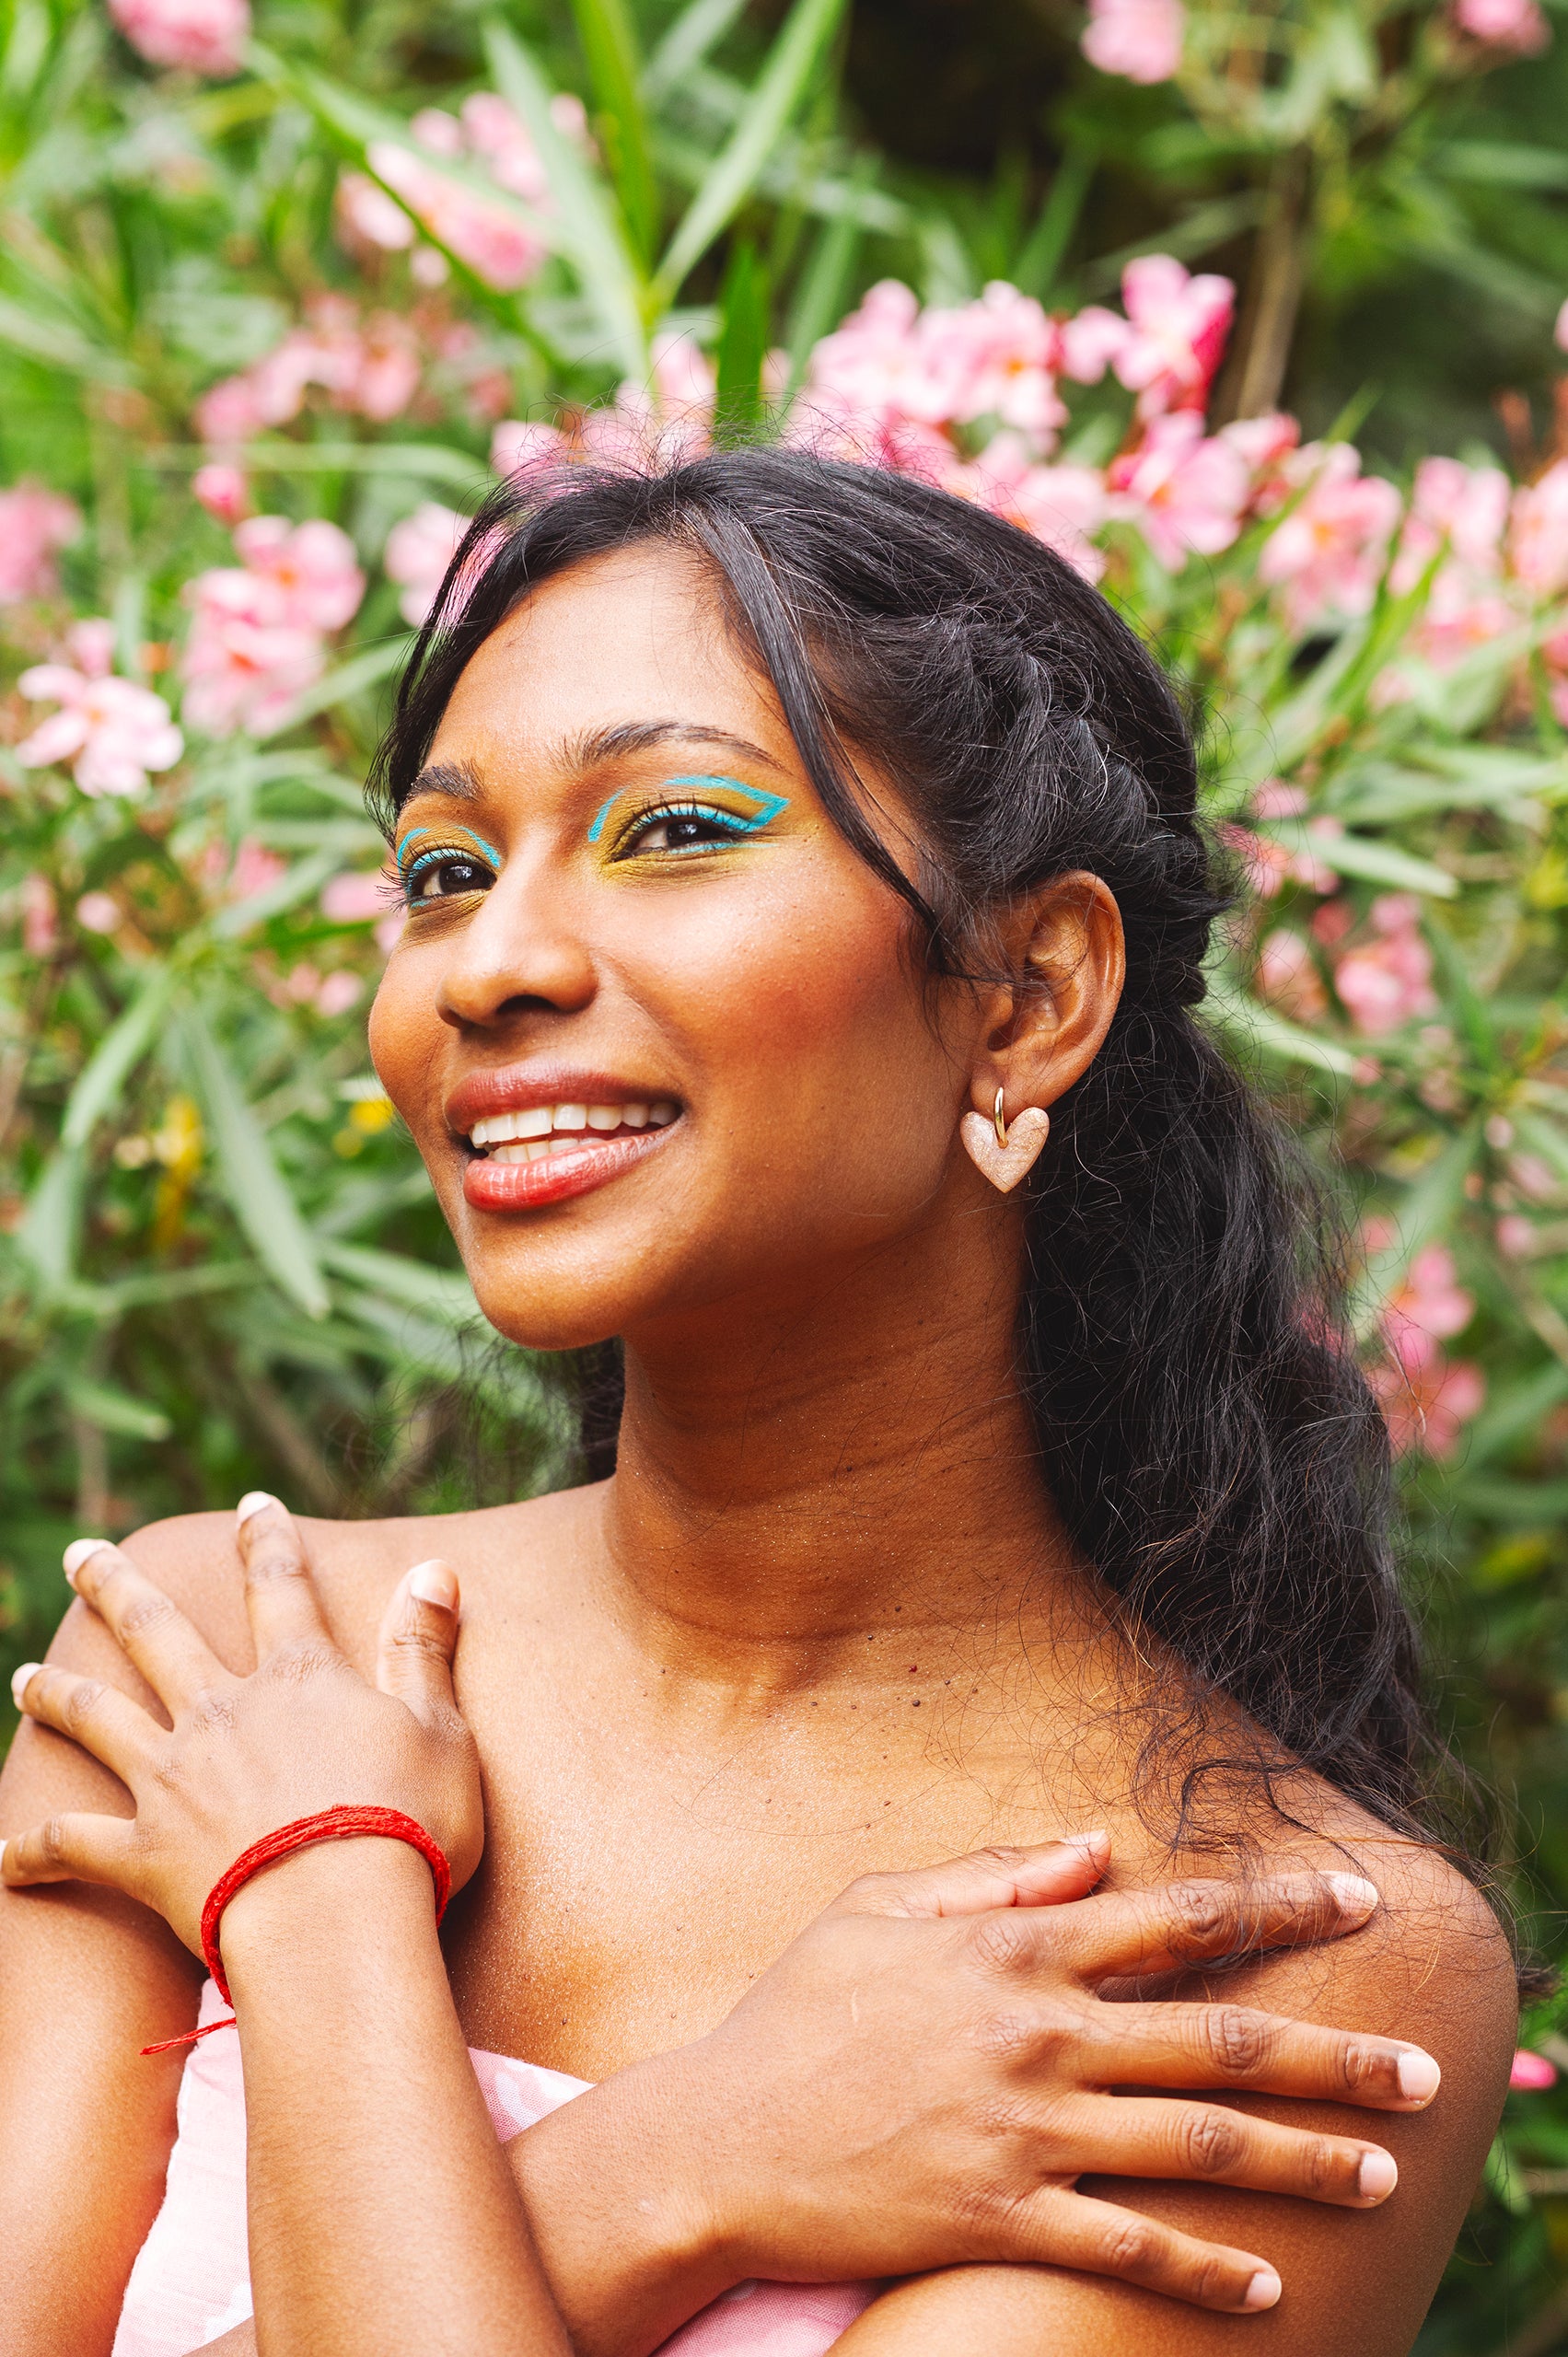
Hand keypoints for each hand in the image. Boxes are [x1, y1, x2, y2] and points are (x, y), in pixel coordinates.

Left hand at [1, 1497, 481, 1964]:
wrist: (337, 1924)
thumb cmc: (407, 1828)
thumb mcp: (438, 1729)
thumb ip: (422, 1648)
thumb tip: (432, 1569)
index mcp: (295, 1680)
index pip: (279, 1589)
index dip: (268, 1541)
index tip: (252, 1505)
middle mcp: (220, 1714)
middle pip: (155, 1634)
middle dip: (115, 1587)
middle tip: (83, 1553)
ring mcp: (172, 1781)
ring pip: (96, 1719)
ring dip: (54, 1694)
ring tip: (21, 1677)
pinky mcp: (143, 1854)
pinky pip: (71, 1847)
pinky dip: (29, 1852)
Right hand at [600, 1843, 1440, 2319]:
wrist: (717, 2142)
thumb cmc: (796, 2012)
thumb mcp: (881, 1907)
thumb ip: (994, 1875)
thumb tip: (1095, 1847)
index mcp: (1017, 1946)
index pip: (1180, 1914)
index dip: (1280, 1903)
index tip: (1357, 1898)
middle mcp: (1040, 2032)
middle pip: (1223, 2035)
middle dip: (1337, 2052)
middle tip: (1425, 2070)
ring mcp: (1026, 2131)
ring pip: (1201, 2143)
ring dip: (1304, 2160)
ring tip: (1382, 2175)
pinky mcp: (1003, 2219)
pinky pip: (1129, 2247)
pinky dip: (1205, 2268)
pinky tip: (1267, 2286)